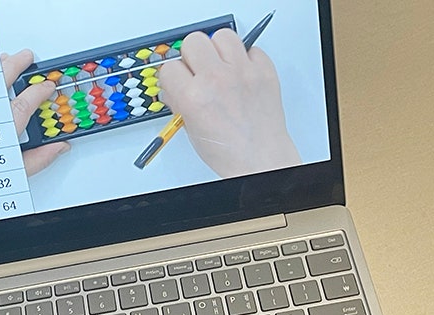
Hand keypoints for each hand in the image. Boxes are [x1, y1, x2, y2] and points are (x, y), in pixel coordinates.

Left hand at [2, 49, 69, 176]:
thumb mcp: (15, 173)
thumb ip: (38, 159)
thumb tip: (57, 148)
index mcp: (2, 131)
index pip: (24, 104)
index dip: (39, 92)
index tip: (48, 86)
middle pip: (0, 82)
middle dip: (16, 65)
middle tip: (27, 58)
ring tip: (6, 59)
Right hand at [158, 28, 300, 177]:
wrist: (260, 160)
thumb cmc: (229, 152)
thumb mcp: (191, 129)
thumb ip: (180, 102)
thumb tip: (175, 85)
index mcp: (194, 97)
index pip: (169, 67)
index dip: (172, 76)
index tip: (178, 81)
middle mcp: (217, 80)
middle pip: (194, 41)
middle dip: (192, 56)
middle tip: (198, 70)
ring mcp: (242, 72)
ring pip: (222, 36)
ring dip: (218, 49)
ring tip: (221, 66)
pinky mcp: (264, 71)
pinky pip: (251, 48)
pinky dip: (245, 58)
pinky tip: (241, 74)